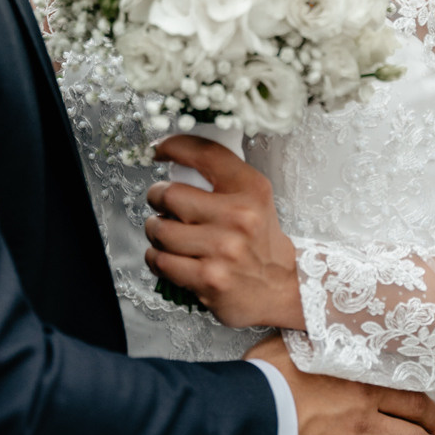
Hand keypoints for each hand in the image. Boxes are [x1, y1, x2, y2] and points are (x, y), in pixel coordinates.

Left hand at [145, 135, 304, 329]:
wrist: (279, 288)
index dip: (173, 146)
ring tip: (166, 234)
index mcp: (251, 188)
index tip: (158, 150)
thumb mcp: (254, 198)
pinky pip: (160, 261)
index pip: (204, 153)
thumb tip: (175, 158)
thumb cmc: (258, 241)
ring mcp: (223, 249)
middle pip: (170, 194)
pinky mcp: (209, 279)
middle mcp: (239, 216)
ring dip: (155, 231)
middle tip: (162, 203)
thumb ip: (221, 177)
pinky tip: (167, 257)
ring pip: (160, 230)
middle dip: (157, 197)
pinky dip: (155, 258)